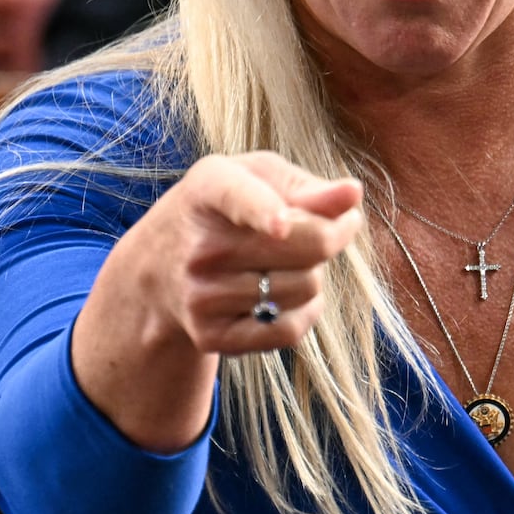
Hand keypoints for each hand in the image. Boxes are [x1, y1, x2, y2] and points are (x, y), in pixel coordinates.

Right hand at [132, 152, 364, 354]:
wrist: (160, 268)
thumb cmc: (227, 210)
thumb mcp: (256, 178)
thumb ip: (307, 186)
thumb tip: (352, 194)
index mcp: (208, 188)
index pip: (238, 197)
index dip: (264, 211)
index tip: (281, 225)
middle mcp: (200, 245)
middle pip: (307, 245)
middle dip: (333, 235)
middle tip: (332, 227)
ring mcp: (201, 295)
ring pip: (306, 287)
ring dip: (314, 274)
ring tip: (289, 262)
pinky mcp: (211, 335)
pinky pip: (289, 329)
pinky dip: (305, 312)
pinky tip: (288, 295)